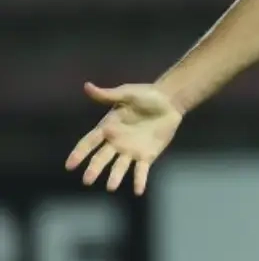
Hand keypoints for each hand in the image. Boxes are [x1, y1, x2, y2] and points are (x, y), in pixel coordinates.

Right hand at [64, 82, 183, 194]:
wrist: (169, 101)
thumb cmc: (146, 95)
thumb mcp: (127, 93)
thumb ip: (108, 94)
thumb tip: (87, 86)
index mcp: (108, 127)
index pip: (89, 142)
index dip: (79, 153)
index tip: (70, 165)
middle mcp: (116, 142)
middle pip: (101, 158)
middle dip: (94, 169)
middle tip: (87, 180)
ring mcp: (131, 151)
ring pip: (119, 167)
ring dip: (115, 177)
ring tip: (110, 187)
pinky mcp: (147, 155)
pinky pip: (141, 170)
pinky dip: (139, 181)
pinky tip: (138, 191)